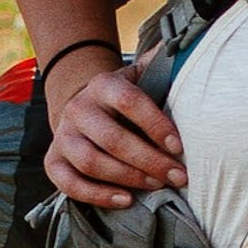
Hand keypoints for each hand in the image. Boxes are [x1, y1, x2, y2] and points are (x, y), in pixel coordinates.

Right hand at [42, 58, 184, 210]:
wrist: (86, 108)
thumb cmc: (126, 99)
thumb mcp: (142, 77)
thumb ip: (164, 67)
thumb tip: (194, 47)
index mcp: (103, 84)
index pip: (129, 101)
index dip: (155, 125)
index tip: (179, 147)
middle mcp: (78, 108)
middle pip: (112, 139)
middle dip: (148, 161)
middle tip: (177, 176)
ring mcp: (63, 135)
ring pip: (91, 162)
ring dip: (128, 178)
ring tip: (156, 185)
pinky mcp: (53, 160)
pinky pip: (68, 183)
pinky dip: (97, 196)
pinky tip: (126, 200)